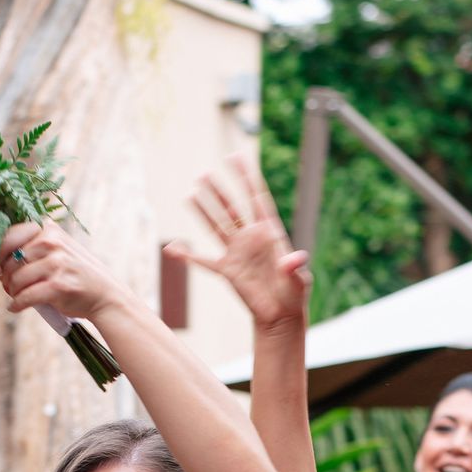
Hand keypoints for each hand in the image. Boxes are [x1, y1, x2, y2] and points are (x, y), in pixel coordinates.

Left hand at [0, 223, 130, 320]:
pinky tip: (15, 308)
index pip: (8, 237)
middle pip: (9, 260)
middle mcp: (52, 242)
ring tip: (16, 296)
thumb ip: (31, 247)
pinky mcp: (58, 285)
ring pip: (15, 279)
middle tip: (8, 286)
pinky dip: (17, 304)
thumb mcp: (57, 250)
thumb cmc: (74, 273)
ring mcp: (56, 263)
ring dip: (11, 291)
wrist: (104, 295)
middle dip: (4, 276)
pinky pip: (25, 296)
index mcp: (48, 229)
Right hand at [166, 156, 309, 331]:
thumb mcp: (299, 279)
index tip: (236, 156)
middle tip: (203, 173)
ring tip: (191, 192)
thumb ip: (295, 267)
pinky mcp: (227, 270)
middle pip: (231, 208)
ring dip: (203, 210)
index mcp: (269, 232)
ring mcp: (237, 252)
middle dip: (218, 190)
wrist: (282, 314)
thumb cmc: (294, 294)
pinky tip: (171, 249)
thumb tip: (292, 260)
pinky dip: (187, 256)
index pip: (256, 197)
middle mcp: (250, 237)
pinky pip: (203, 261)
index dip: (246, 176)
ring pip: (216, 226)